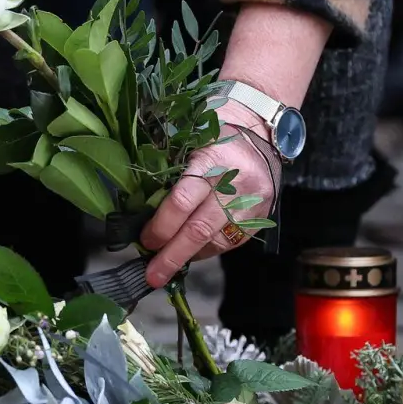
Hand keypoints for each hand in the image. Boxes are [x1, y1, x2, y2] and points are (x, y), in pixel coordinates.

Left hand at [139, 101, 280, 288]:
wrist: (261, 129)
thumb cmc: (215, 131)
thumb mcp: (188, 139)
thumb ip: (168, 171)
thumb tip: (141, 210)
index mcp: (212, 160)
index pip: (183, 201)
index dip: (161, 225)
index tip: (144, 240)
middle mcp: (236, 184)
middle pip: (199, 229)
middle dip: (172, 256)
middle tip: (152, 275)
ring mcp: (252, 203)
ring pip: (217, 241)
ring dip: (189, 257)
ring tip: (166, 266)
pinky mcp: (261, 216)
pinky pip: (231, 242)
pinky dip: (207, 250)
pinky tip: (191, 253)